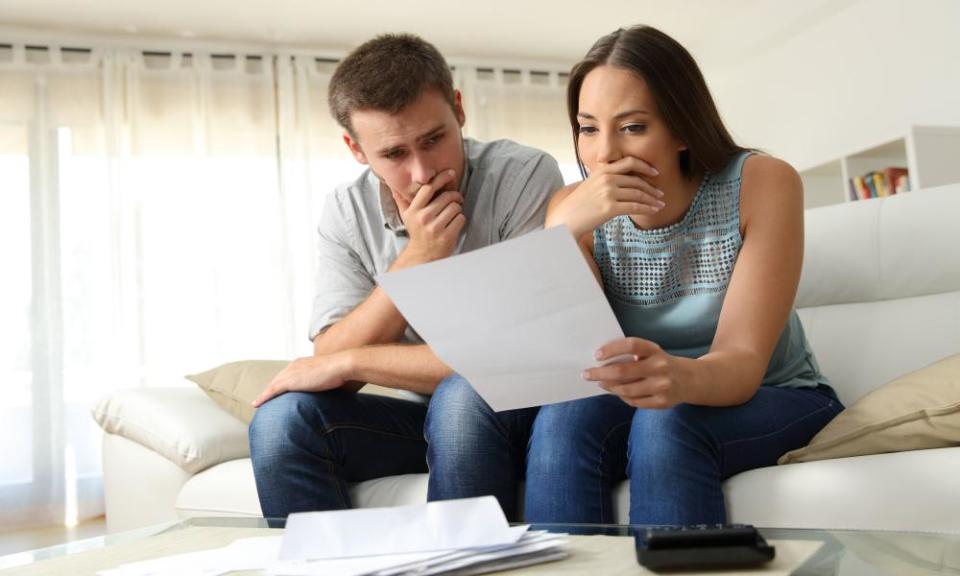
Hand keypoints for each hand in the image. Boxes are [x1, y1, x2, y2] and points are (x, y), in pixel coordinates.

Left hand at [251, 353, 351, 406]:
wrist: (342, 365)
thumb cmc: (341, 371)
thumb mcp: (330, 375)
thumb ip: (324, 381)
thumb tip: (329, 390)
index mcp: (302, 363)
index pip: (287, 374)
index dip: (280, 383)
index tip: (276, 391)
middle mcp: (294, 366)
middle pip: (277, 379)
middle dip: (270, 389)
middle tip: (262, 399)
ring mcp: (291, 373)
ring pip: (272, 385)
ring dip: (264, 394)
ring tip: (257, 403)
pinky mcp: (290, 381)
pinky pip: (272, 391)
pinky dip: (263, 397)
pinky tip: (257, 404)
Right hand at [396, 170, 464, 264]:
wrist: (423, 256)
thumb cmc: (417, 233)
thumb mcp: (406, 216)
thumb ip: (401, 200)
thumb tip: (393, 186)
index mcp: (414, 210)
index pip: (428, 188)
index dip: (441, 178)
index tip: (450, 173)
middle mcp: (423, 218)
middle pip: (447, 197)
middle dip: (455, 196)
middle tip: (456, 199)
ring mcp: (435, 228)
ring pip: (455, 207)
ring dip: (458, 209)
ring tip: (453, 213)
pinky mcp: (447, 236)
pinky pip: (460, 219)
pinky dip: (460, 219)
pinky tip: (454, 223)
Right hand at [546, 157, 664, 238]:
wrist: (566, 219)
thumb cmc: (579, 204)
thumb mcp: (591, 184)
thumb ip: (606, 179)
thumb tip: (625, 181)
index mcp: (603, 170)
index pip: (629, 162)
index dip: (645, 166)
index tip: (655, 172)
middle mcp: (606, 179)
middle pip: (637, 180)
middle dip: (652, 188)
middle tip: (661, 194)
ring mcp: (608, 193)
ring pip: (638, 194)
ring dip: (652, 200)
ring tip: (660, 204)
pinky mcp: (610, 208)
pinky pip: (635, 207)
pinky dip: (647, 209)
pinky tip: (653, 211)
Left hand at [582, 337, 683, 408]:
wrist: (690, 379)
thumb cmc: (661, 362)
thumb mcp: (651, 352)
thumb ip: (632, 354)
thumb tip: (601, 361)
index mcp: (655, 350)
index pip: (631, 345)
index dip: (612, 349)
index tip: (596, 355)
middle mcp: (660, 367)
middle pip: (623, 371)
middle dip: (600, 373)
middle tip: (586, 374)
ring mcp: (662, 386)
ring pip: (626, 389)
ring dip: (609, 387)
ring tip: (601, 383)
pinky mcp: (662, 402)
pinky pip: (634, 401)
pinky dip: (622, 396)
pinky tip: (616, 391)